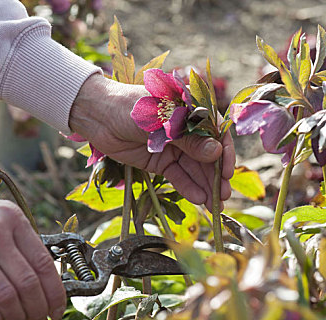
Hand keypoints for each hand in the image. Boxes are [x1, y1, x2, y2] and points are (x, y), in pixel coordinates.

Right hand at [0, 190, 65, 319]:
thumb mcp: (0, 216)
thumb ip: (20, 240)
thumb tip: (45, 277)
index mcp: (14, 221)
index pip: (44, 263)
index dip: (54, 292)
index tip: (57, 308)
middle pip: (28, 282)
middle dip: (36, 309)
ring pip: (5, 293)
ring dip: (14, 316)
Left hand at [69, 73, 235, 210]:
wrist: (97, 115)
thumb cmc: (130, 107)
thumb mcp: (162, 122)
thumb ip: (188, 139)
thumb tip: (216, 153)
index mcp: (191, 113)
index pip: (216, 133)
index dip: (225, 153)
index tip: (227, 171)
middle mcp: (186, 131)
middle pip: (208, 156)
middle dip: (216, 176)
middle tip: (224, 195)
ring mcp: (174, 148)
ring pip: (195, 170)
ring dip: (206, 186)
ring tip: (216, 205)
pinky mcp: (160, 162)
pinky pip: (178, 177)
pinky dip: (188, 188)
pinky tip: (199, 199)